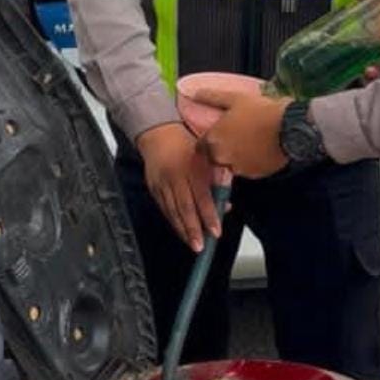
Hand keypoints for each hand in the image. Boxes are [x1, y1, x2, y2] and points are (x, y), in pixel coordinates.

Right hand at [136, 122, 220, 252]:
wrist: (158, 133)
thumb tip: (226, 205)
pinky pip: (164, 209)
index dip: (209, 215)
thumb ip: (216, 181)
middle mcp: (175, 176)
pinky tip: (181, 232)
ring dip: (183, 230)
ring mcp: (161, 183)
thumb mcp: (206, 157)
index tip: (216, 231)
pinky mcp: (153, 188)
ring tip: (193, 244)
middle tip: (201, 246)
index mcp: (191, 167)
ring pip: (173, 212)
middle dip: (194, 230)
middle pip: (184, 208)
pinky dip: (173, 222)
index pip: (201, 196)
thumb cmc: (186, 144)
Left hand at [192, 89, 289, 178]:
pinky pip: (247, 170)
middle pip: (214, 157)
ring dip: (236, 156)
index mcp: (214, 139)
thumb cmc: (261, 111)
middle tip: (236, 136)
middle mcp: (222, 157)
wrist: (291, 128)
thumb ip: (211, 97)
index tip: (218, 133)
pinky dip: (250, 162)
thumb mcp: (235, 98)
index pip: (200, 146)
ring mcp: (238, 168)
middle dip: (221, 149)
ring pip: (231, 164)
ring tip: (251, 142)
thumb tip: (194, 93)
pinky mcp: (254, 175)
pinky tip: (260, 150)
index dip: (208, 140)